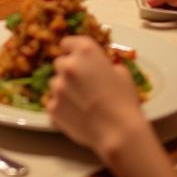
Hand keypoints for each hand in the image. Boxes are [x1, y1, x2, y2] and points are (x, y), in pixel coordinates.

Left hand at [46, 36, 147, 156]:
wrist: (119, 133)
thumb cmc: (124, 102)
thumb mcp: (122, 74)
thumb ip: (104, 64)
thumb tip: (98, 67)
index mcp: (85, 51)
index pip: (67, 42)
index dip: (73, 51)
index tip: (77, 59)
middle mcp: (68, 64)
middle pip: (60, 63)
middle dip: (69, 71)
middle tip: (83, 85)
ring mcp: (57, 86)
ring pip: (55, 83)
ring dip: (64, 89)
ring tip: (81, 103)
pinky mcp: (52, 106)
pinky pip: (54, 102)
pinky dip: (62, 107)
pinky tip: (77, 115)